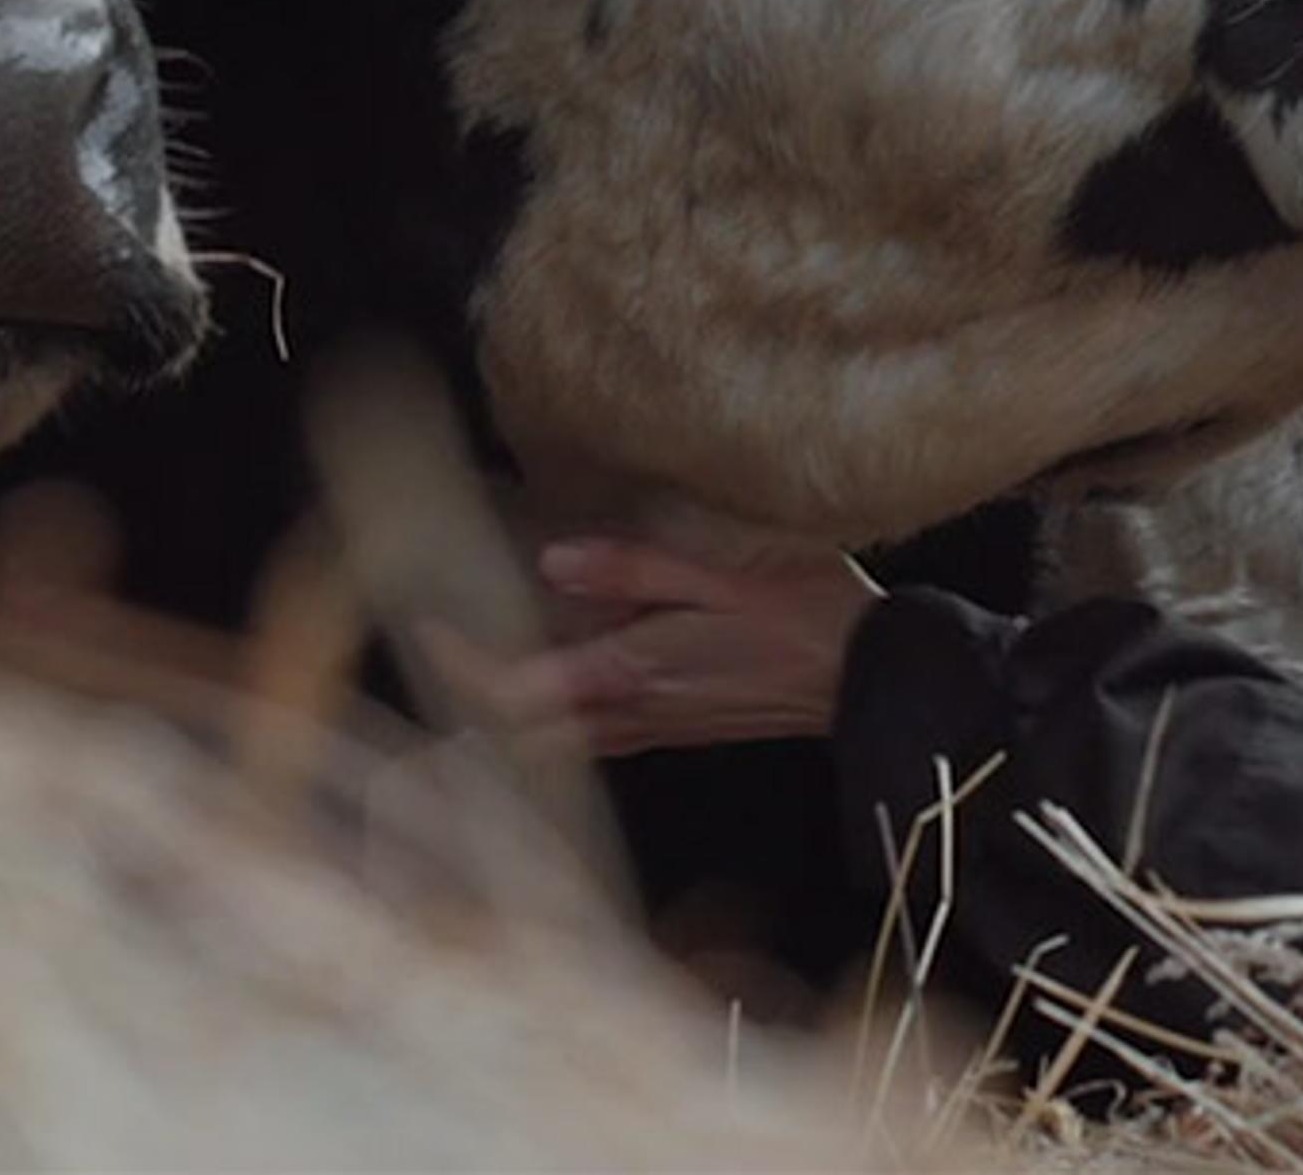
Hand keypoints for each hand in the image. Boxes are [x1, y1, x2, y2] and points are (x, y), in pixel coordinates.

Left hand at [444, 532, 882, 758]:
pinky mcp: (675, 729)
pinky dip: (554, 715)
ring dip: (509, 708)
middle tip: (435, 641)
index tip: (426, 622)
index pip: (519, 692)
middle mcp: (634, 712)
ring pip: (554, 738)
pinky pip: (593, 735)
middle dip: (470, 693)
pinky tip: (551, 679)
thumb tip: (554, 564)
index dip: (463, 665)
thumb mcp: (724, 572)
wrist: (876, 680)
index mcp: (635, 673)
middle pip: (522, 727)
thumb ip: (634, 570)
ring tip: (476, 657)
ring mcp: (655, 728)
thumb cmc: (809, 615)